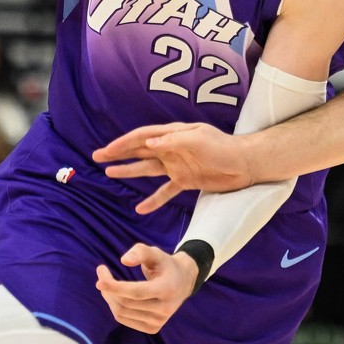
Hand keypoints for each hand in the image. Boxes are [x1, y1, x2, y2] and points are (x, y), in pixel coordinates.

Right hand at [93, 122, 252, 213]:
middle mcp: (172, 148)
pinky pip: (165, 191)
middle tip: (98, 157)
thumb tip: (149, 143)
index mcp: (173, 134)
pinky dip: (153, 199)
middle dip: (119, 154)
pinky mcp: (186, 180)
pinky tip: (140, 209)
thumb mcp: (199, 140)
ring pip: (147, 169)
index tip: (106, 151)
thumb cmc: (223, 148)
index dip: (123, 144)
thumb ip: (173, 141)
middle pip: (140, 151)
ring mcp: (178, 165)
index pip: (142, 137)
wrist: (245, 164)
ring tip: (110, 174)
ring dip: (129, 171)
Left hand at [95, 244, 197, 332]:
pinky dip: (115, 307)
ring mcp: (159, 321)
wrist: (183, 282)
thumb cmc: (165, 265)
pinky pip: (124, 319)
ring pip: (122, 313)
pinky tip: (116, 296)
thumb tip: (124, 260)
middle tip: (101, 273)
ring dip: (110, 298)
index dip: (116, 287)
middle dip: (109, 289)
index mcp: (167, 288)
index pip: (137, 292)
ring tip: (108, 284)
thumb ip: (140, 251)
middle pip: (127, 303)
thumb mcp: (156, 253)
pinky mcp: (153, 328)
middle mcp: (165, 308)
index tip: (99, 280)